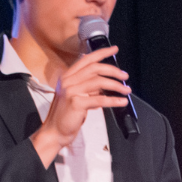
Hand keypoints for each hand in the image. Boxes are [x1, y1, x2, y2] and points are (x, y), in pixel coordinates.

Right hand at [30, 46, 130, 166]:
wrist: (55, 132)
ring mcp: (71, 91)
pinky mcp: (76, 103)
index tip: (114, 49)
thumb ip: (88, 88)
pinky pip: (99, 99)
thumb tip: (105, 84)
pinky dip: (113, 100)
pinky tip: (121, 101)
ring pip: (98, 82)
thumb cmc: (66, 116)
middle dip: (113, 70)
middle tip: (124, 76)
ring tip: (126, 90)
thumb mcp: (76, 97)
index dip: (101, 53)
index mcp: (68, 77)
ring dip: (116, 85)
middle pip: (94, 68)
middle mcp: (68, 81)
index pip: (87, 60)